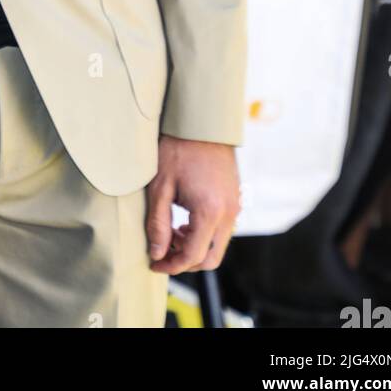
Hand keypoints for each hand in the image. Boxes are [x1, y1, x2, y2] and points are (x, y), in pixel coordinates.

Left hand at [145, 135, 240, 273]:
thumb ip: (158, 224)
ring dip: (196, 247)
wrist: (201, 124)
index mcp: (209, 211)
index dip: (171, 266)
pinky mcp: (235, 200)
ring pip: (218, 245)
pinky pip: (223, 230)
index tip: (154, 263)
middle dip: (186, 262)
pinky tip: (186, 220)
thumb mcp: (160, 187)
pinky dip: (205, 234)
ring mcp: (235, 207)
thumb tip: (157, 254)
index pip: (193, 256)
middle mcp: (228, 213)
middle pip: (211, 258)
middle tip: (164, 252)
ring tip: (173, 231)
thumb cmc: (177, 151)